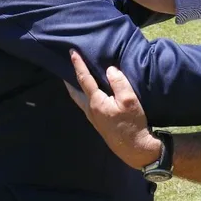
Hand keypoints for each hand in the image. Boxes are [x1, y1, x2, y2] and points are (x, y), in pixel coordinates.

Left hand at [64, 51, 161, 169]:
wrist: (135, 148)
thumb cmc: (132, 123)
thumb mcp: (130, 100)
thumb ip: (119, 83)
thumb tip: (109, 69)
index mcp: (96, 102)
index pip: (84, 79)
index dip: (78, 65)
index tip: (72, 52)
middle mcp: (90, 110)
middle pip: (75, 91)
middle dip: (69, 78)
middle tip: (65, 67)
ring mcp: (93, 118)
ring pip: (79, 99)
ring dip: (74, 88)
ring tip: (74, 79)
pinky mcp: (98, 123)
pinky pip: (85, 105)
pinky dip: (82, 95)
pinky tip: (88, 94)